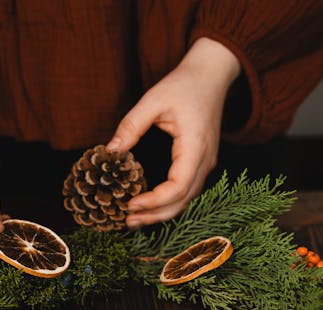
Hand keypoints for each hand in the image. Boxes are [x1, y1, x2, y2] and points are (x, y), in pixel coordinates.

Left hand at [107, 37, 239, 227]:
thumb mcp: (153, 100)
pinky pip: (187, 190)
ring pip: (187, 199)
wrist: (211, 75)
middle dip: (156, 215)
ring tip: (135, 218)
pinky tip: (150, 205)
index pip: (178, 187)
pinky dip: (169, 202)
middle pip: (184, 201)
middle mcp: (205, 161)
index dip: (155, 201)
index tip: (130, 203)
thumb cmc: (185, 84)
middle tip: (127, 221)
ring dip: (162, 212)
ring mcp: (206, 163)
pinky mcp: (202, 163)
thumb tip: (110, 151)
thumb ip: (131, 126)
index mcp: (195, 147)